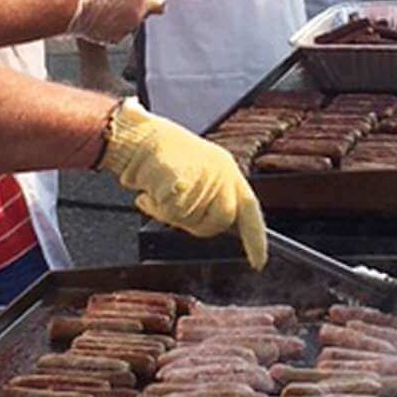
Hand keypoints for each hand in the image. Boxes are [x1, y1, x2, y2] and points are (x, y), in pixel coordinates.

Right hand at [66, 0, 167, 44]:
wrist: (75, 7)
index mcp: (143, 3)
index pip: (160, 4)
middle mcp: (136, 20)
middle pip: (143, 13)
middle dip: (135, 5)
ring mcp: (124, 31)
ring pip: (129, 23)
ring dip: (122, 15)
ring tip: (106, 4)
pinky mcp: (110, 39)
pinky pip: (116, 32)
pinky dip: (110, 25)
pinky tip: (99, 15)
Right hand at [99, 98, 266, 267]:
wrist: (137, 135)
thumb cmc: (162, 155)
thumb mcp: (199, 172)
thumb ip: (212, 197)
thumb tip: (222, 225)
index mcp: (227, 169)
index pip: (249, 208)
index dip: (255, 238)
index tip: (259, 262)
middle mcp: (219, 171)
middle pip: (220, 220)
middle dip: (195, 224)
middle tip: (174, 211)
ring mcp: (201, 174)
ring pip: (191, 219)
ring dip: (169, 214)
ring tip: (157, 194)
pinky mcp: (180, 179)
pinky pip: (172, 210)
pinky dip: (155, 207)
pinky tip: (148, 194)